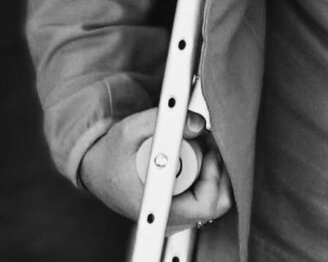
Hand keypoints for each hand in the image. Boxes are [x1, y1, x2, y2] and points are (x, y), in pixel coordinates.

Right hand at [79, 108, 232, 231]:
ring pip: (214, 197)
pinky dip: (207, 173)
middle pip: (218, 199)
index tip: (206, 147)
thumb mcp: (130, 129)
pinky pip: (206, 195)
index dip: (215, 173)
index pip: (206, 204)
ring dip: (213, 167)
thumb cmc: (112, 152)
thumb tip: (198, 124)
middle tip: (204, 140)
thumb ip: (161, 120)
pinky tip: (194, 154)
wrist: (96, 167)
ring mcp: (174, 217)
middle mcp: (168, 220)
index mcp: (156, 208)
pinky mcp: (177, 210)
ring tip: (196, 144)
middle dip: (217, 165)